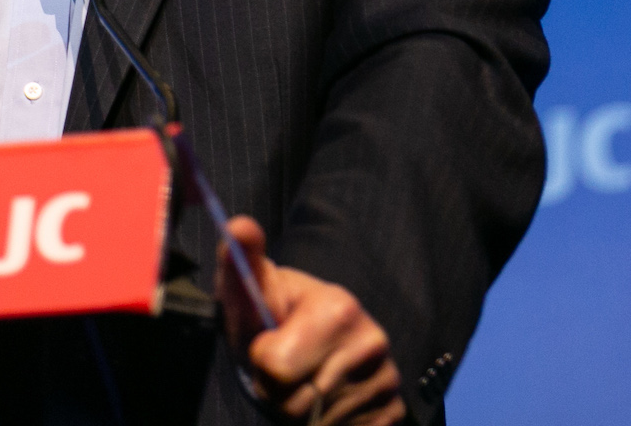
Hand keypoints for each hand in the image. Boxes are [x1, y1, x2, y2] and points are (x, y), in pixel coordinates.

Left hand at [216, 216, 405, 425]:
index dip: (261, 361)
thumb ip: (242, 263)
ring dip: (297, 413)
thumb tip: (238, 224)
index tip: (269, 344)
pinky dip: (325, 425)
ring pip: (314, 424)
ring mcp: (386, 383)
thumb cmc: (278, 314)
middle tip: (282, 370)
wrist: (323, 342)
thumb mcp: (257, 289)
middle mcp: (372, 344)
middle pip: (294, 405)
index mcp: (339, 307)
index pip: (276, 368)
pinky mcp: (392, 414)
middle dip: (277, 392)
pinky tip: (324, 402)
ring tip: (302, 383)